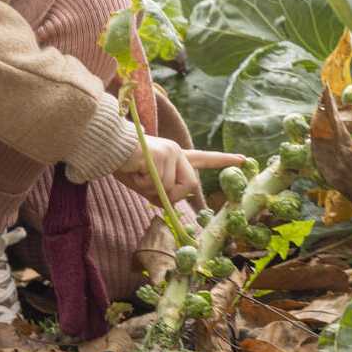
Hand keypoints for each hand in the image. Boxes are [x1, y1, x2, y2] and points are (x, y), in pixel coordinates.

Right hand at [114, 138, 243, 203]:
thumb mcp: (145, 182)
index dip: (222, 161)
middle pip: (190, 185)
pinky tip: (135, 170)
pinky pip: (160, 183)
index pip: (202, 159)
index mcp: (174, 156)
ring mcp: (171, 152)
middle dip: (173, 195)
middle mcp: (177, 152)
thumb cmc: (123, 164)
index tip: (243, 159)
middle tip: (152, 191)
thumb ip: (161, 191)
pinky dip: (145, 184)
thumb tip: (169, 204)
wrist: (108, 147)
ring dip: (154, 190)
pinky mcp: (164, 154)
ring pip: (174, 188)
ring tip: (138, 176)